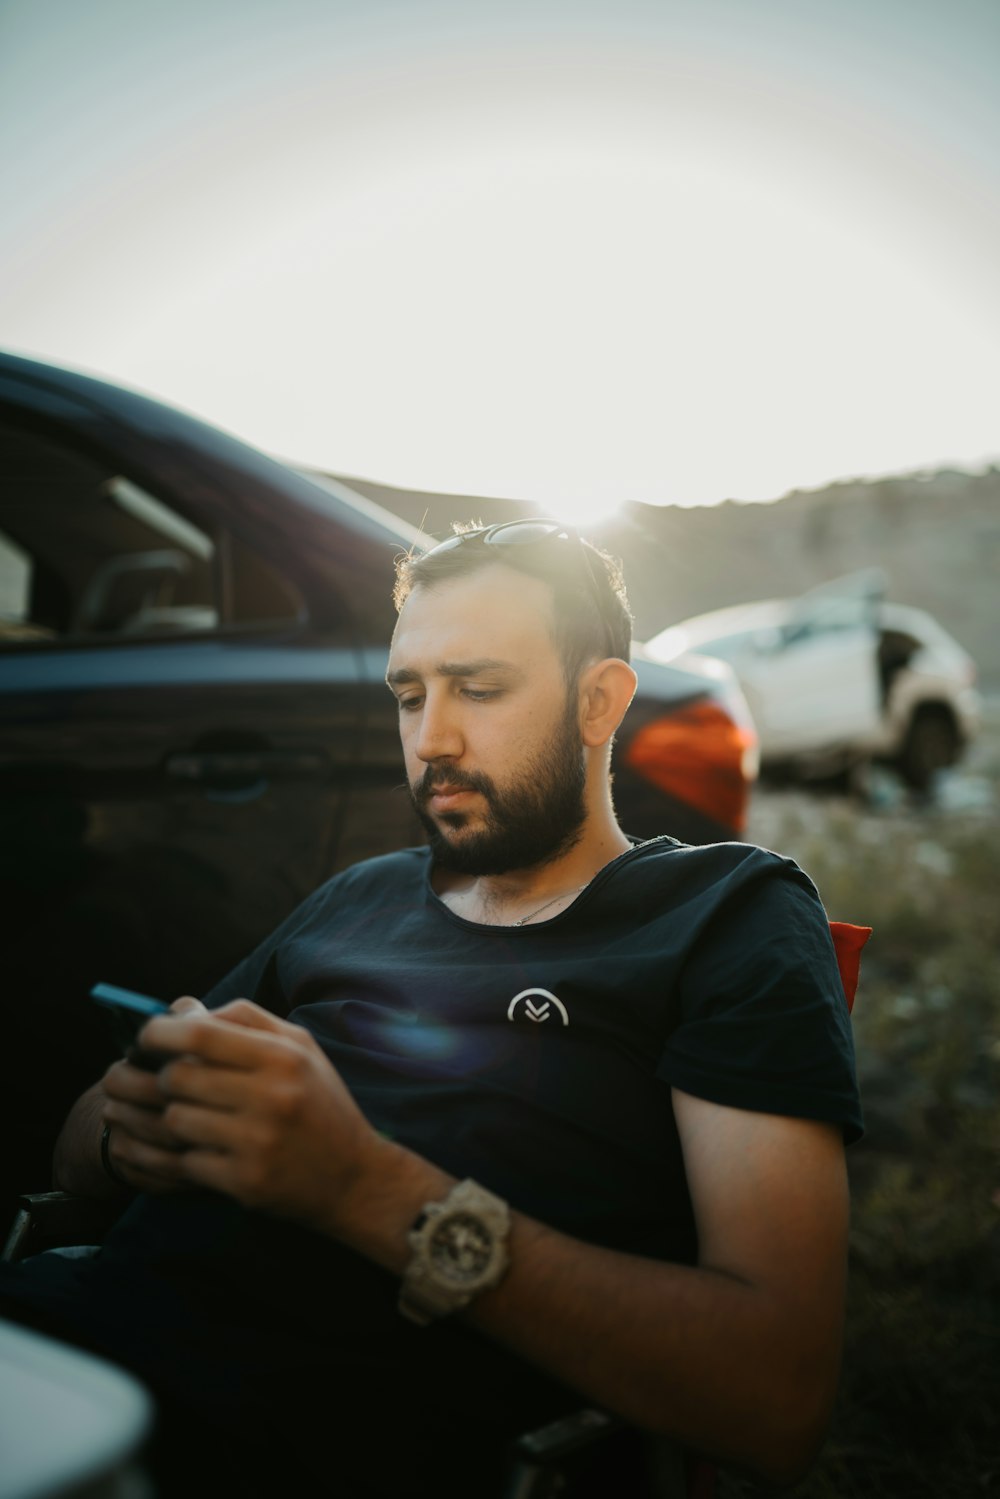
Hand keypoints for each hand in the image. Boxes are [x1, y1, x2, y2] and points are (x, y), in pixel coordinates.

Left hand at [119, 999, 390, 1235]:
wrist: (354, 1178)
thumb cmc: (320, 1104)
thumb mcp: (300, 1049)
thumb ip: (244, 1019)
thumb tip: (180, 1009)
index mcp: (283, 1057)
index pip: (200, 1035)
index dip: (159, 1032)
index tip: (145, 1036)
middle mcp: (271, 1097)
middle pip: (178, 1077)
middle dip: (163, 1077)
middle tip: (170, 1081)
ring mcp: (257, 1143)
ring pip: (175, 1120)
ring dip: (176, 1117)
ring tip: (194, 1117)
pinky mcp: (245, 1182)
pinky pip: (187, 1162)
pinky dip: (189, 1155)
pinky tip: (208, 1150)